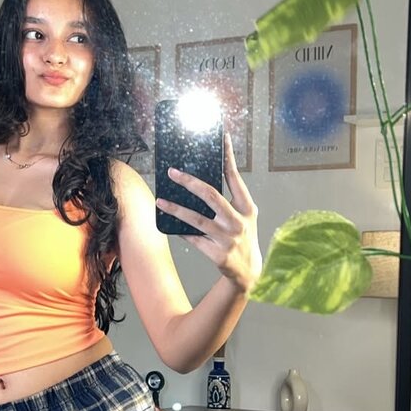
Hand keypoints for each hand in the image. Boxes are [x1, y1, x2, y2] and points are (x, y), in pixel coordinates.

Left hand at [155, 134, 261, 293]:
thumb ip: (230, 201)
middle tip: (173, 172)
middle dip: (189, 182)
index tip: (222, 138)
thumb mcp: (244, 217)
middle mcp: (239, 221)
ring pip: (196, 219)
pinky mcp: (218, 254)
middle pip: (211, 195)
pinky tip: (169, 225)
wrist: (249, 272)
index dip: (228, 157)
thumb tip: (199, 183)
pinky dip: (180, 231)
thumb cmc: (243, 237)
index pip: (235, 178)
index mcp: (247, 208)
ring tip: (161, 201)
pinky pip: (193, 238)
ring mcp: (228, 238)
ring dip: (176, 209)